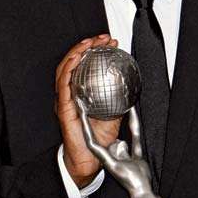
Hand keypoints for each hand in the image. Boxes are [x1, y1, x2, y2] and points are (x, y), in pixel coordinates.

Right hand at [55, 34, 121, 187]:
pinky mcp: (63, 107)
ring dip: (77, 52)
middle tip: (103, 38)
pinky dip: (68, 69)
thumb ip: (120, 98)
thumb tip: (133, 84)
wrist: (89, 159)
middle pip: (75, 62)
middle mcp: (70, 92)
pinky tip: (75, 59)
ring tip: (89, 42)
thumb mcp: (115, 113)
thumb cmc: (99, 138)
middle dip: (88, 45)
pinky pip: (63, 85)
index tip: (111, 42)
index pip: (86, 65)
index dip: (96, 51)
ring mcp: (65, 99)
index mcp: (81, 92)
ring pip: (66, 68)